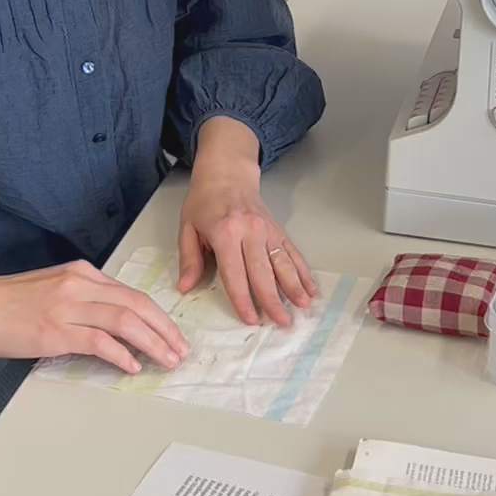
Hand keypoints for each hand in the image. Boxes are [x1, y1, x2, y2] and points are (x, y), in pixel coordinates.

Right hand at [0, 260, 188, 374]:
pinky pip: (100, 340)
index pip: (131, 293)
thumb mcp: (49, 290)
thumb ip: (79, 301)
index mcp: (80, 274)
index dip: (158, 316)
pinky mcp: (54, 330)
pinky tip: (133, 366)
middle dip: (165, 329)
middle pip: (137, 304)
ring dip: (153, 342)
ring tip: (167, 360)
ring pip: (125, 320)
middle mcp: (79, 284)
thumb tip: (109, 326)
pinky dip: (122, 354)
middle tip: (181, 351)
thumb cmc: (1, 303)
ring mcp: (66, 306)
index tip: (172, 335)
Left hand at [177, 118, 316, 325]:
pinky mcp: (278, 230)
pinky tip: (310, 287)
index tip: (251, 319)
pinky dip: (303, 271)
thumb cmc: (204, 201)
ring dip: (294, 286)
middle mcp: (249, 232)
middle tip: (282, 322)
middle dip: (273, 299)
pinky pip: (292, 252)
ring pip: (283, 263)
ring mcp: (267, 230)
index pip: (234, 272)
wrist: (227, 173)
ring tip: (303, 307)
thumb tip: (185, 287)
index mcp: (224, 233)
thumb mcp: (187, 227)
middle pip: (262, 272)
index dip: (243, 298)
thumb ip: (189, 259)